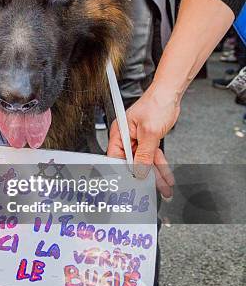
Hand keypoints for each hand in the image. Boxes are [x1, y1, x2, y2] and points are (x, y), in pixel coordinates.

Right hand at [107, 83, 178, 198]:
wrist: (169, 94)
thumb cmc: (155, 104)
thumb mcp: (149, 132)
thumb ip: (145, 154)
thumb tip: (139, 170)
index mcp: (120, 133)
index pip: (116, 157)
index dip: (122, 171)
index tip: (129, 183)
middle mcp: (127, 137)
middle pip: (132, 162)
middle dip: (143, 176)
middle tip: (148, 190)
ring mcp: (138, 139)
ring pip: (145, 162)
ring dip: (155, 175)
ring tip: (163, 187)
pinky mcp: (149, 140)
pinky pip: (153, 157)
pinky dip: (160, 166)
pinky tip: (166, 176)